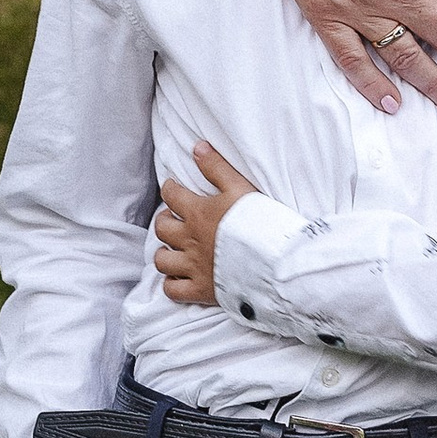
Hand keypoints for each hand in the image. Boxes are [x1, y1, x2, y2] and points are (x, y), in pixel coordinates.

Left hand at [153, 140, 262, 305]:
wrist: (274, 261)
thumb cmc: (261, 222)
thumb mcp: (240, 187)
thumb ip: (217, 167)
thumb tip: (197, 147)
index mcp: (198, 213)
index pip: (171, 195)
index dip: (170, 188)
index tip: (173, 187)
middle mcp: (190, 240)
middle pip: (162, 228)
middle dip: (164, 221)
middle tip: (174, 219)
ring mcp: (193, 267)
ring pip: (162, 260)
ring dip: (164, 253)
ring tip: (173, 249)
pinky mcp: (201, 290)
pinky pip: (173, 290)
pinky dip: (172, 284)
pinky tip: (179, 278)